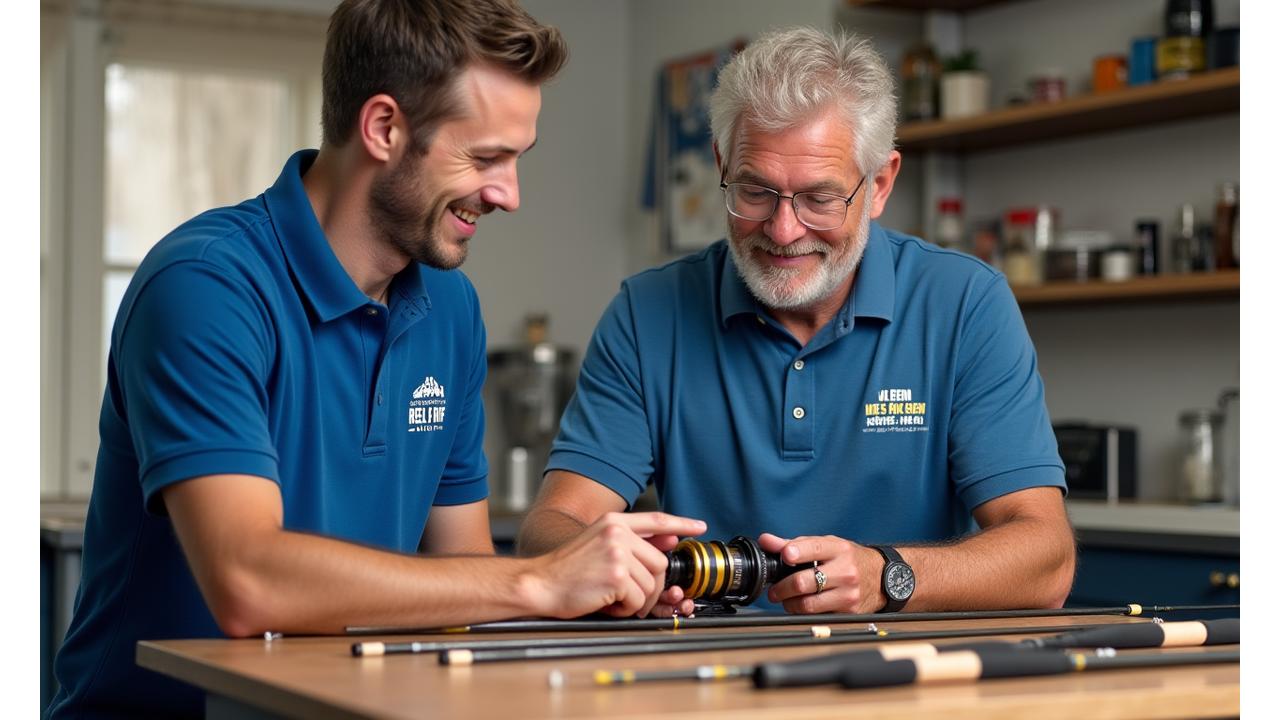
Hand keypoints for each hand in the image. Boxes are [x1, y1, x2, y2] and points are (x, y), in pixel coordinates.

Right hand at [526, 512, 705, 618]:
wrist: (540, 584)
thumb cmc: (567, 570)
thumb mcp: (598, 544)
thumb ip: (632, 541)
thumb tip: (670, 539)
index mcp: (614, 523)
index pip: (656, 520)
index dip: (681, 524)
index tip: (699, 527)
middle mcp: (617, 533)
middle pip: (659, 563)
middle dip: (649, 586)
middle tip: (629, 596)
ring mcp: (618, 553)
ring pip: (651, 585)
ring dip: (636, 601)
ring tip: (612, 598)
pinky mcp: (617, 576)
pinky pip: (639, 601)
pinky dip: (626, 610)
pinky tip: (607, 603)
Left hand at [759, 532, 884, 613]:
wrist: (884, 578)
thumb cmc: (850, 559)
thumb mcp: (827, 545)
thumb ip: (795, 544)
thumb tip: (766, 541)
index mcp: (838, 549)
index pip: (813, 548)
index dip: (795, 552)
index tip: (784, 556)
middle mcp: (845, 571)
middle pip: (803, 581)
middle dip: (781, 588)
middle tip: (774, 590)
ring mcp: (848, 593)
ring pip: (808, 604)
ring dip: (790, 604)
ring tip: (786, 600)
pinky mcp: (849, 612)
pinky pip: (818, 616)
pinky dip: (804, 613)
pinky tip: (802, 606)